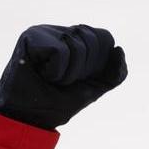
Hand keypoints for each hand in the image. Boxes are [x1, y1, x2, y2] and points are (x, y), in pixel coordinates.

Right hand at [0, 24, 126, 129]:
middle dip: (83, 70)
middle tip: (62, 80)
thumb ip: (114, 74)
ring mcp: (46, 31)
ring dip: (67, 74)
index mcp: (79, 40)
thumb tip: (118, 49)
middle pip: (94, 40)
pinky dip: (54, 72)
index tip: (79, 78)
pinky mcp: (31, 35)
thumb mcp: (95, 89)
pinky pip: (60, 52)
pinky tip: (39, 73)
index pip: (105, 38)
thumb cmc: (58, 102)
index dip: (98, 64)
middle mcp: (63, 31)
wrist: (29, 117)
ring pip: (77, 46)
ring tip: (49, 78)